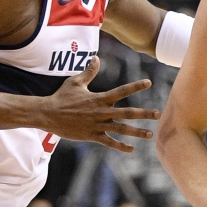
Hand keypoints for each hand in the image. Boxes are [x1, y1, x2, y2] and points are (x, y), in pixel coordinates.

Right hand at [42, 56, 160, 151]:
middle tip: (158, 114)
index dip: (135, 86)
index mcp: (99, 98)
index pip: (121, 91)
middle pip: (127, 113)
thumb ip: (89, 72)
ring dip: (136, 132)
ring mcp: (97, 125)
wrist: (48, 114)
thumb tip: (96, 58)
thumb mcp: (75, 82)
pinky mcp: (92, 135)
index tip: (148, 82)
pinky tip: (131, 149)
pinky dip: (120, 146)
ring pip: (121, 129)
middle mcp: (101, 112)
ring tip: (149, 134)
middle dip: (143, 113)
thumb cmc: (61, 97)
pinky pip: (109, 142)